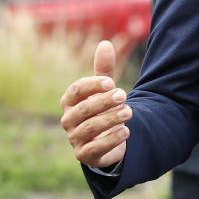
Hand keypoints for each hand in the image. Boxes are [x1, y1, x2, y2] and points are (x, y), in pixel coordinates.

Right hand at [60, 40, 130, 167]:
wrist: (106, 139)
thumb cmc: (102, 109)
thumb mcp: (105, 89)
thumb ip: (104, 70)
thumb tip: (105, 44)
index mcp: (70, 101)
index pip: (76, 90)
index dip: (92, 86)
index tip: (111, 82)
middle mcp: (68, 120)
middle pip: (83, 109)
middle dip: (104, 102)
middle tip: (123, 95)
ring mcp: (75, 138)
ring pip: (89, 128)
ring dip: (110, 119)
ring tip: (129, 111)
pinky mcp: (84, 155)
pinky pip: (94, 149)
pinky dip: (110, 140)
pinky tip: (125, 132)